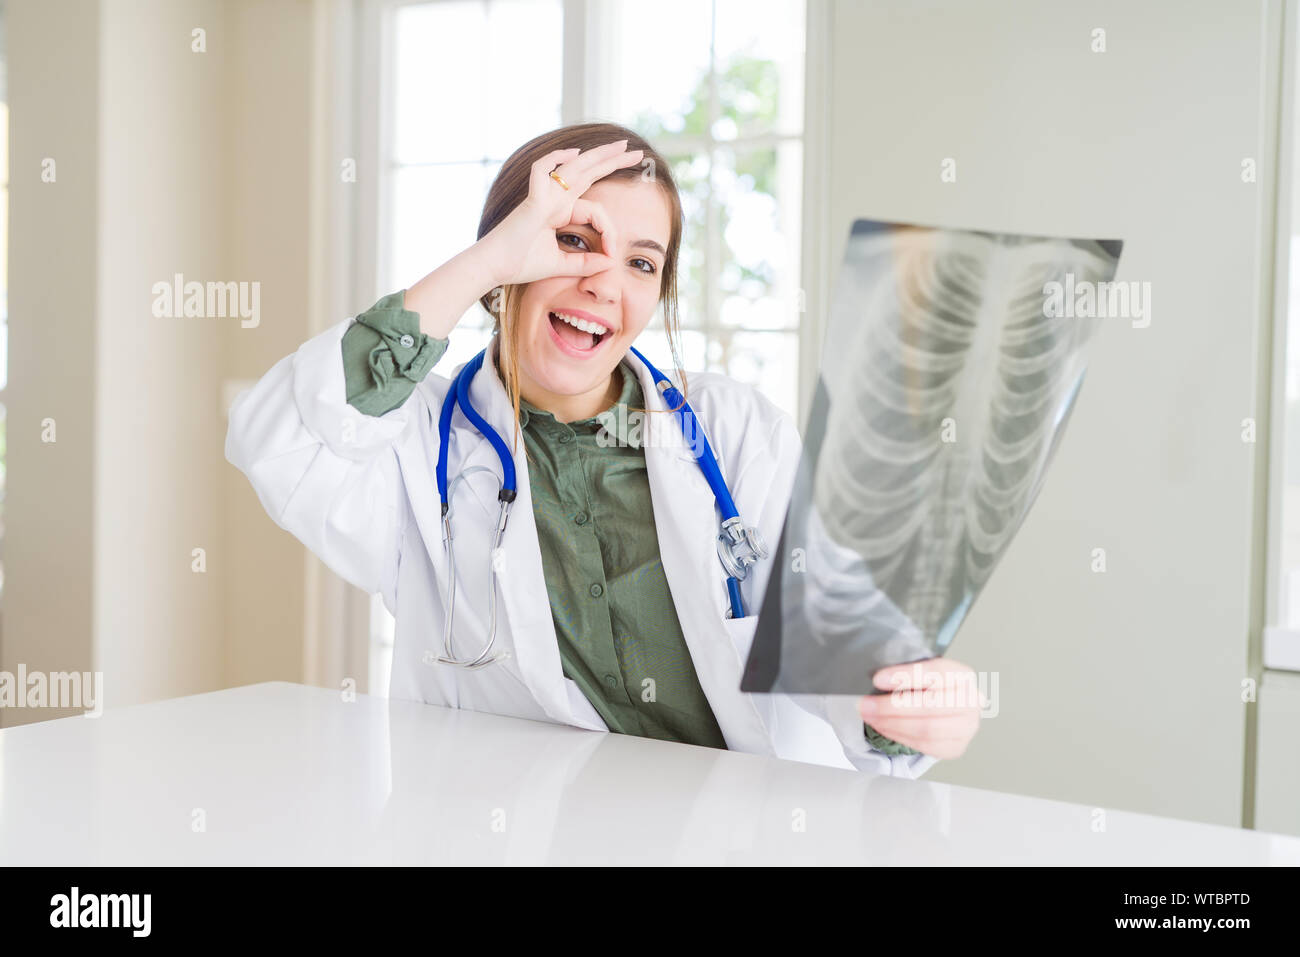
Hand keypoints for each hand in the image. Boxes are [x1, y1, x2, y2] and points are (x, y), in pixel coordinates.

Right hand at [479, 139, 645, 286]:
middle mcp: (554, 199)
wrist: (494, 268)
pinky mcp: (532, 201)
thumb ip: (585, 263)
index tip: (612, 254)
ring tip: (623, 144)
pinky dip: (555, 159)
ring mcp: (543, 196)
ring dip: (599, 154)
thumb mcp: (561, 265)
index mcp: (560, 212)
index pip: (595, 210)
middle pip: (588, 173)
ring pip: (574, 166)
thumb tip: (611, 262)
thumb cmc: (521, 265)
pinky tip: (574, 153)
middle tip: (637, 152)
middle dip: (613, 161)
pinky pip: (542, 170)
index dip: (609, 230)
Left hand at [858, 657, 982, 759]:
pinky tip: (883, 727)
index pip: (936, 672)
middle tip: (865, 705)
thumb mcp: (921, 672)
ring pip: (926, 729)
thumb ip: (905, 673)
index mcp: (962, 675)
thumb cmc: (930, 686)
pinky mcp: (956, 747)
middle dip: (891, 706)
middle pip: (930, 705)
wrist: (946, 707)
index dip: (905, 676)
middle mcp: (970, 701)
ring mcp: (967, 727)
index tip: (878, 679)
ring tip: (870, 717)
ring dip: (891, 724)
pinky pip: (924, 745)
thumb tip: (876, 679)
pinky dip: (899, 736)